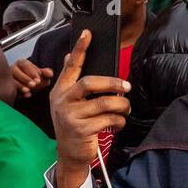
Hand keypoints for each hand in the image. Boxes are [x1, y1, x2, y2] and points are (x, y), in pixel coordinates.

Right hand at [10, 59, 53, 98]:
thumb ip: (46, 73)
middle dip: (26, 79)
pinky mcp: (7, 87)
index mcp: (21, 63)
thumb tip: (50, 74)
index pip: (25, 65)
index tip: (38, 80)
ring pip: (11, 81)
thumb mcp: (41, 75)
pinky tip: (26, 95)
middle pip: (16, 72)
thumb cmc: (34, 78)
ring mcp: (8, 78)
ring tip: (28, 91)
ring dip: (20, 86)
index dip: (32, 73)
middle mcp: (13, 69)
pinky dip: (18, 93)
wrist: (26, 86)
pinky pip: (11, 89)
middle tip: (34, 85)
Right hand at [50, 30, 131, 187]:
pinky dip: (119, 122)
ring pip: (105, 103)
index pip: (71, 66)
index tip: (87, 33)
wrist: (69, 154)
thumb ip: (71, 81)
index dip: (79, 49)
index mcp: (61, 91)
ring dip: (121, 106)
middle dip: (112, 83)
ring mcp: (71, 116)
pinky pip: (110, 120)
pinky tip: (117, 124)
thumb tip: (69, 55)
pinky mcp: (82, 130)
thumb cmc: (74, 124)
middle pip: (90, 83)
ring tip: (125, 109)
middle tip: (126, 87)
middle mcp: (63, 101)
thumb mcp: (68, 102)